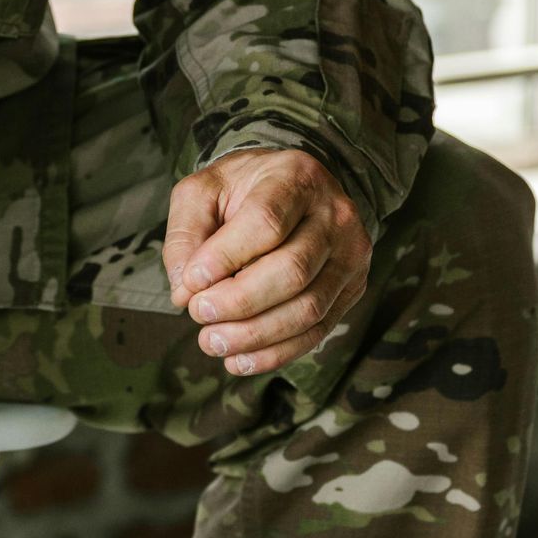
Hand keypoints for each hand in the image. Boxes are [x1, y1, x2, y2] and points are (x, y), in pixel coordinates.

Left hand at [163, 149, 369, 375]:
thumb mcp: (203, 191)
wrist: (294, 187)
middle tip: (198, 314)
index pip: (266, 223)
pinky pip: (318, 330)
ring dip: (254, 335)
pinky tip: (239, 360)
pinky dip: (276, 353)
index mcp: (296, 177)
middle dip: (238, 302)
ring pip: (308, 308)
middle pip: (292, 270)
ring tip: (211, 342)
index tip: (191, 282)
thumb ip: (186, 234)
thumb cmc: (242, 190)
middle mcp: (334, 214)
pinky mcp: (352, 287)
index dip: (225, 258)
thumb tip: (184, 291)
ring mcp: (351, 253)